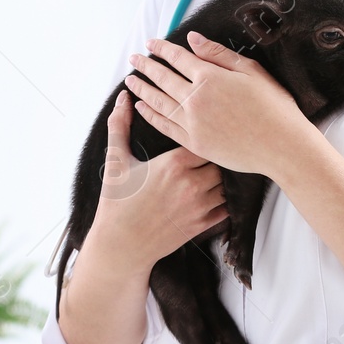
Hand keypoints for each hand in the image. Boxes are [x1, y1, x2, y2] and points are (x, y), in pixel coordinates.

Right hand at [86, 92, 226, 269]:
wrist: (119, 246)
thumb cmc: (116, 202)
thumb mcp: (116, 161)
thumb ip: (119, 125)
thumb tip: (123, 97)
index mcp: (174, 163)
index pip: (206, 138)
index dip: (206, 134)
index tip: (203, 132)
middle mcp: (191, 184)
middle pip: (222, 159)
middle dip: (218, 155)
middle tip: (214, 149)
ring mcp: (199, 206)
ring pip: (227, 183)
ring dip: (223, 177)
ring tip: (216, 171)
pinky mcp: (202, 225)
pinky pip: (227, 208)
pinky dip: (225, 200)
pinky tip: (217, 194)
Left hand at [123, 31, 318, 180]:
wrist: (282, 147)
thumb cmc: (274, 107)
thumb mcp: (251, 71)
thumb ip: (218, 54)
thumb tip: (192, 40)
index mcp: (210, 77)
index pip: (177, 58)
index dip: (162, 49)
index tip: (150, 43)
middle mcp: (195, 99)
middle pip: (162, 78)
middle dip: (145, 66)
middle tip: (133, 59)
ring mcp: (192, 123)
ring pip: (158, 102)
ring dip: (142, 89)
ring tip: (130, 80)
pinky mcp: (194, 143)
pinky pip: (165, 126)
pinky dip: (150, 115)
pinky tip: (142, 107)